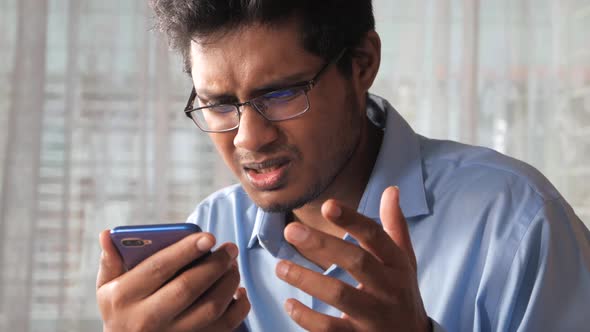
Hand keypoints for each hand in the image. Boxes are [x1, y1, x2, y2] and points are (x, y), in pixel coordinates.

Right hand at [96, 230, 249, 331]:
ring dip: (228, 282)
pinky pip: (224, 327)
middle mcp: (146, 320)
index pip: (159, 268)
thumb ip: (111, 261)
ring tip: (233, 266)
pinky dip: (238, 307)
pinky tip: (239, 292)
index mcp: (124, 298)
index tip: (208, 236)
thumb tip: (108, 234)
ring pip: (210, 307)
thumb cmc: (122, 311)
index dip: (186, 250)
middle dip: (215, 264)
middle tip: (230, 248)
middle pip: (188, 287)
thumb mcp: (107, 288)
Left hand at [275, 186, 429, 331]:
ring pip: (340, 295)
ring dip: (306, 279)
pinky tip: (289, 303)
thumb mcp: (403, 260)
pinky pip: (329, 329)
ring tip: (280, 267)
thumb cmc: (402, 292)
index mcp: (397, 264)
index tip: (327, 205)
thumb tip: (391, 189)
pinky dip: (306, 318)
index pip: (376, 237)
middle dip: (323, 244)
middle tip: (291, 230)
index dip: (352, 220)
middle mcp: (389, 288)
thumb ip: (394, 226)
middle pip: (357, 261)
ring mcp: (374, 316)